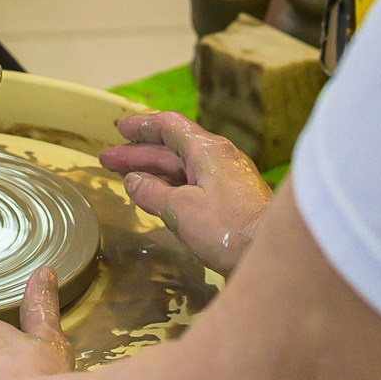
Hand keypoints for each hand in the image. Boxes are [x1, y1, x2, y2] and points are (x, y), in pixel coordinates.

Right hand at [97, 111, 271, 276]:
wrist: (272, 253)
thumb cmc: (228, 228)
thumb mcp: (181, 210)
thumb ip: (152, 193)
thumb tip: (133, 181)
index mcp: (207, 150)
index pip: (169, 126)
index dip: (142, 126)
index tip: (120, 129)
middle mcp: (218, 158)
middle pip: (172, 148)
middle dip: (138, 153)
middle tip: (108, 159)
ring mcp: (227, 179)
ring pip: (182, 168)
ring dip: (152, 172)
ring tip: (124, 178)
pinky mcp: (232, 200)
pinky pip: (194, 185)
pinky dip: (170, 187)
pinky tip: (156, 197)